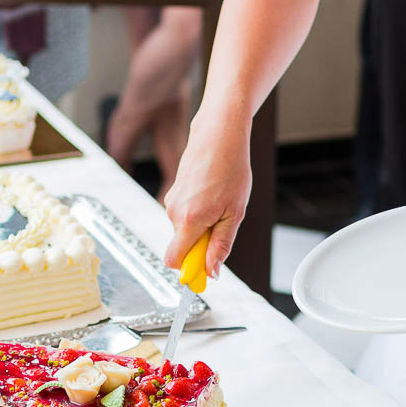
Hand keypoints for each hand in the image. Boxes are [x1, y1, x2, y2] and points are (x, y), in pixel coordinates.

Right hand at [161, 114, 251, 278]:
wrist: (219, 134)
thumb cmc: (231, 169)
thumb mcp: (234, 213)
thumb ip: (221, 245)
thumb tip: (211, 272)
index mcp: (188, 220)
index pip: (174, 260)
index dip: (189, 269)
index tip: (206, 270)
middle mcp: (173, 212)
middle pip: (182, 246)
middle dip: (201, 245)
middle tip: (225, 222)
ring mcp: (171, 200)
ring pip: (185, 230)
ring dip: (202, 226)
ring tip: (221, 202)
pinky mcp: (173, 192)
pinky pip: (184, 215)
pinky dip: (198, 213)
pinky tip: (213, 193)